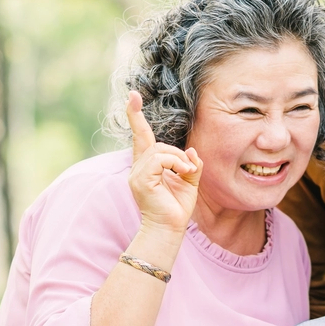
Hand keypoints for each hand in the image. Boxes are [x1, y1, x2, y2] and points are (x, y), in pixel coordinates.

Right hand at [126, 91, 202, 233]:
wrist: (169, 229)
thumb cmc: (177, 209)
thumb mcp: (189, 182)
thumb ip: (190, 164)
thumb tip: (191, 150)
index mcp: (146, 167)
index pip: (140, 136)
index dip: (136, 116)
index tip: (133, 96)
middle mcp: (137, 168)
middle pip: (154, 143)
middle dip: (175, 152)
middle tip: (188, 169)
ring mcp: (137, 174)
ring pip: (158, 150)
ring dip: (177, 159)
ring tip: (186, 173)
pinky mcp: (141, 180)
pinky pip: (159, 159)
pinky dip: (174, 163)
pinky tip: (183, 173)